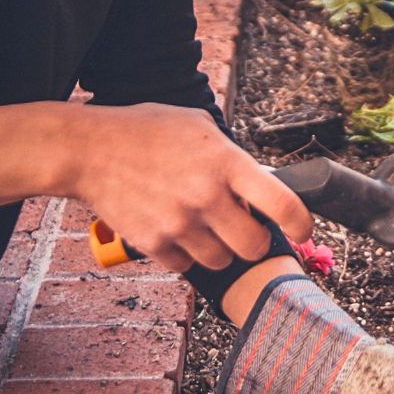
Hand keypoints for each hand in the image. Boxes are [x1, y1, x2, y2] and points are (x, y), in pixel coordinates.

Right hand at [71, 103, 312, 272]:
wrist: (90, 150)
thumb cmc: (147, 131)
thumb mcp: (199, 126)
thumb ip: (231, 155)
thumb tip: (260, 181)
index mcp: (226, 163)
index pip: (282, 204)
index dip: (300, 223)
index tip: (303, 229)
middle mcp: (207, 197)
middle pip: (254, 246)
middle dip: (254, 241)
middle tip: (245, 230)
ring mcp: (179, 223)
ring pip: (221, 261)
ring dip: (219, 250)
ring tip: (204, 227)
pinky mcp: (153, 243)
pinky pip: (185, 267)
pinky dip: (185, 256)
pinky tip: (175, 231)